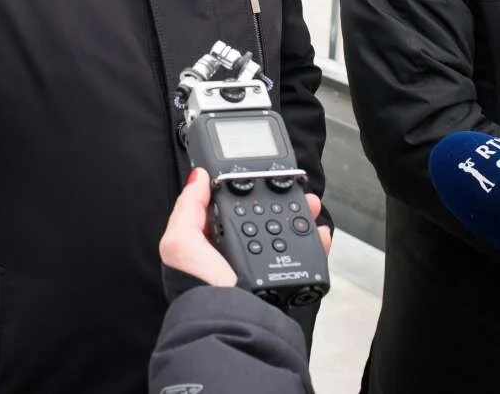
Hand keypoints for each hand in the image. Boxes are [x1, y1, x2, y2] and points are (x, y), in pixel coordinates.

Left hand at [159, 169, 331, 287]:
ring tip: (309, 205)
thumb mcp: (180, 242)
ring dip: (299, 217)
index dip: (239, 192)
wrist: (232, 323)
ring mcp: (258, 268)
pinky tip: (319, 232)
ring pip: (283, 234)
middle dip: (276, 201)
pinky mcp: (280, 281)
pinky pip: (302, 257)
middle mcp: (232, 256)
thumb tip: (198, 176)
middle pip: (259, 219)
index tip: (255, 177)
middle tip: (292, 188)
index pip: (225, 210)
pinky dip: (314, 243)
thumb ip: (188, 207)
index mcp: (206, 245)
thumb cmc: (199, 286)